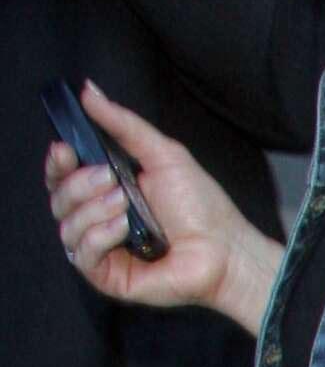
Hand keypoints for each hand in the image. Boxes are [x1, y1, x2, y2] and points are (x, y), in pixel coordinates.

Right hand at [45, 80, 277, 326]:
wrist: (225, 249)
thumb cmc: (200, 205)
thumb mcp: (162, 153)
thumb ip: (122, 124)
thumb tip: (88, 90)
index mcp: (106, 190)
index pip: (61, 177)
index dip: (56, 164)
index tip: (65, 149)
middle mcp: (98, 219)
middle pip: (58, 199)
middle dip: (79, 184)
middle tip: (113, 181)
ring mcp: (102, 249)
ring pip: (66, 226)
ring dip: (93, 209)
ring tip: (126, 205)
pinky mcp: (108, 277)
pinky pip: (80, 255)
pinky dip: (98, 236)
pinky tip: (124, 229)